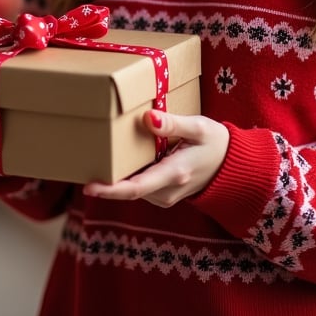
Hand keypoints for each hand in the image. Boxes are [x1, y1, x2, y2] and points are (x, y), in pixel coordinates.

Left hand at [82, 110, 228, 207]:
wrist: (231, 166)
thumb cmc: (215, 143)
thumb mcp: (199, 127)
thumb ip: (174, 124)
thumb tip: (148, 118)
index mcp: (174, 174)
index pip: (136, 189)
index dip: (110, 190)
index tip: (88, 186)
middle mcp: (167, 191)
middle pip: (129, 189)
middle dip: (106, 179)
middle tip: (84, 160)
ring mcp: (165, 196)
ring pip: (133, 189)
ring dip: (116, 177)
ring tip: (100, 156)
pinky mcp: (163, 195)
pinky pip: (140, 188)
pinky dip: (128, 176)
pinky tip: (121, 160)